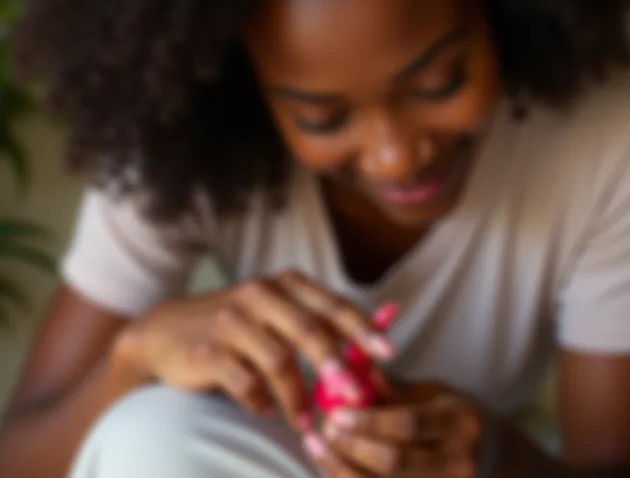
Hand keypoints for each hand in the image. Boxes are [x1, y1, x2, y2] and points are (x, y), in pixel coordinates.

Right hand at [112, 270, 394, 429]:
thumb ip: (315, 324)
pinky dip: (262, 402)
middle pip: (309, 329)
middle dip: (336, 364)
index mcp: (284, 283)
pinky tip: (268, 411)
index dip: (362, 328)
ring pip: (279, 360)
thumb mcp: (275, 313)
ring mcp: (232, 320)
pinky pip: (245, 382)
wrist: (166, 331)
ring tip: (307, 421)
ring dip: (299, 397)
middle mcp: (260, 293)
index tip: (388, 353)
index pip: (331, 303)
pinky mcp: (208, 350)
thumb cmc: (238, 325)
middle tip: (354, 394)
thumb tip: (365, 355)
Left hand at [304, 382, 482, 476]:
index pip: (408, 424)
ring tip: (317, 449)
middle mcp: (459, 462)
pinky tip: (332, 469)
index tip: (336, 413)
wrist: (489, 453)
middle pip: (395, 462)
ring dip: (343, 471)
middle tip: (323, 431)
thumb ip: (393, 389)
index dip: (368, 421)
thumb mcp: (431, 392)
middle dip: (352, 448)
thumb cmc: (451, 415)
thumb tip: (353, 374)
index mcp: (460, 422)